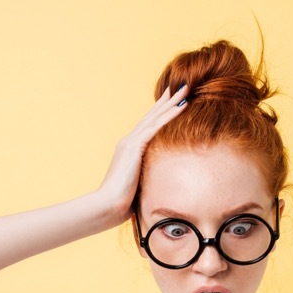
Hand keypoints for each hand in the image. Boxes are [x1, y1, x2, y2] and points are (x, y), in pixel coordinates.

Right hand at [95, 83, 188, 225]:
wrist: (107, 206)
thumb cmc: (122, 202)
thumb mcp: (138, 185)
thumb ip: (147, 178)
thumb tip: (159, 183)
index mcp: (129, 150)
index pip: (148, 127)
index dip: (160, 112)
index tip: (172, 101)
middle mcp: (129, 141)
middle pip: (152, 116)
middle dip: (167, 101)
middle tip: (181, 86)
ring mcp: (130, 142)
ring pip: (155, 117)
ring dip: (171, 103)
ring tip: (185, 89)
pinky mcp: (134, 147)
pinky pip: (156, 127)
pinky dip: (169, 116)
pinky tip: (181, 107)